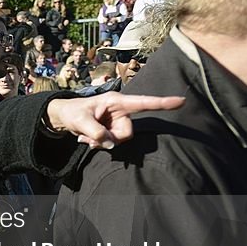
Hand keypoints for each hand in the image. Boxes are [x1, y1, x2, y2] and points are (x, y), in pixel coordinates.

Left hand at [44, 93, 184, 148]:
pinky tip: (88, 138)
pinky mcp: (113, 131)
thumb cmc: (72, 112)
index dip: (162, 103)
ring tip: (86, 136)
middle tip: (90, 136)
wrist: (65, 117)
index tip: (181, 100)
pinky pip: (113, 144)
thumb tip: (111, 144)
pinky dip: (99, 144)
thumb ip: (96, 132)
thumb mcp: (80, 120)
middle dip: (110, 139)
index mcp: (116, 101)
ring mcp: (118, 122)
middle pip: (127, 132)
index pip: (143, 103)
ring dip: (102, 143)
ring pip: (120, 140)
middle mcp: (121, 111)